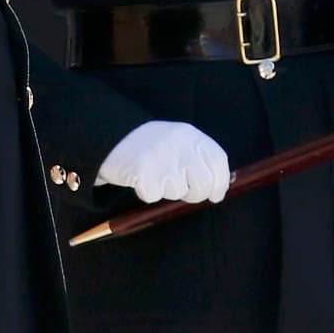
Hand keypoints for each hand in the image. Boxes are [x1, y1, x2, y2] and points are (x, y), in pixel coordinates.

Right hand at [95, 120, 230, 204]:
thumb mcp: (179, 143)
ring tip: (155, 176)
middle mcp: (179, 145)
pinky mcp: (142, 171)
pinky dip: (147, 194)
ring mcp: (161, 158)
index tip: (216, 195)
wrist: (112, 138)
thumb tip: (218, 188)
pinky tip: (141, 179)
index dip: (221, 182)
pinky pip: (154, 196)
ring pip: (177, 192)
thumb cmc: (151, 147)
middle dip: (195, 195)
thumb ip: (198, 159)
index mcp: (191, 136)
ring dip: (167, 191)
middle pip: (202, 183)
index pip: (218, 161)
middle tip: (185, 192)